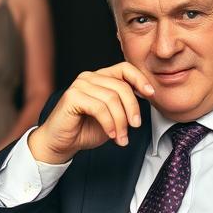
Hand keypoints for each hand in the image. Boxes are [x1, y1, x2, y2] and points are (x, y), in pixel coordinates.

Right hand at [27, 62, 154, 163]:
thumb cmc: (84, 130)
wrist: (60, 144)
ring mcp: (79, 85)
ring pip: (112, 99)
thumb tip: (147, 97)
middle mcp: (89, 77)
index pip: (125, 68)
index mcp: (100, 77)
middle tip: (135, 127)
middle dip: (132, 109)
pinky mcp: (72, 97)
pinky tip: (110, 135)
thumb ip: (124, 104)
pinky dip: (109, 124)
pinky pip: (99, 108)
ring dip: (120, 122)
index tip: (151, 94)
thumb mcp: (112, 116)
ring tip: (121, 137)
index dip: (140, 79)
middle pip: (121, 87)